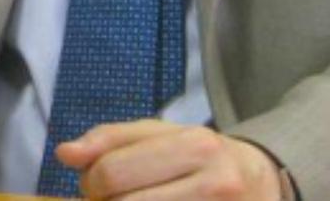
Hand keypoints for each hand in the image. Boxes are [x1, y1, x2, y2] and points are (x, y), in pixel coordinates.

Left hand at [55, 120, 282, 199]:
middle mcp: (216, 183)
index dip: (91, 183)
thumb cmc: (201, 157)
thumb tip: (65, 153)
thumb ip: (110, 140)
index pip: (110, 173)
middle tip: (115, 200)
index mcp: (196, 145)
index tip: (98, 184)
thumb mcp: (162, 134)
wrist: (264, 183)